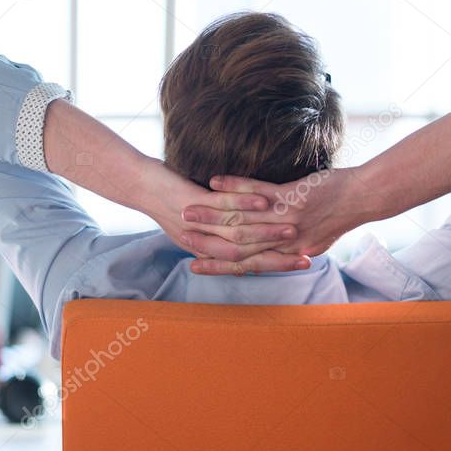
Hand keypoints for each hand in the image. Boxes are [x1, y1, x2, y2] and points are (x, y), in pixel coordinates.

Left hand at [140, 158, 309, 272]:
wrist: (141, 187)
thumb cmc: (175, 198)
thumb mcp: (204, 218)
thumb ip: (229, 226)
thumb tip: (256, 225)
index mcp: (212, 249)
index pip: (252, 262)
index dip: (279, 263)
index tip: (306, 262)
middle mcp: (207, 243)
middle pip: (250, 255)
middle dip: (280, 256)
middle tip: (308, 257)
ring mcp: (200, 224)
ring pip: (238, 232)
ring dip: (266, 232)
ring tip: (293, 227)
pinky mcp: (192, 203)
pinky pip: (221, 206)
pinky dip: (244, 202)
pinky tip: (263, 198)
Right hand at [181, 168, 362, 274]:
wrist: (361, 198)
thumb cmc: (337, 216)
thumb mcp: (313, 241)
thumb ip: (291, 249)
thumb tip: (273, 253)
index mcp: (287, 254)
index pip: (245, 264)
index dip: (218, 266)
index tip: (194, 265)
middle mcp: (284, 241)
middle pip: (237, 243)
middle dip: (205, 239)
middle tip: (180, 235)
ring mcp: (285, 219)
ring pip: (241, 218)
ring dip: (211, 212)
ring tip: (187, 207)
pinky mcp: (291, 197)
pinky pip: (257, 191)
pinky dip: (234, 186)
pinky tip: (214, 180)